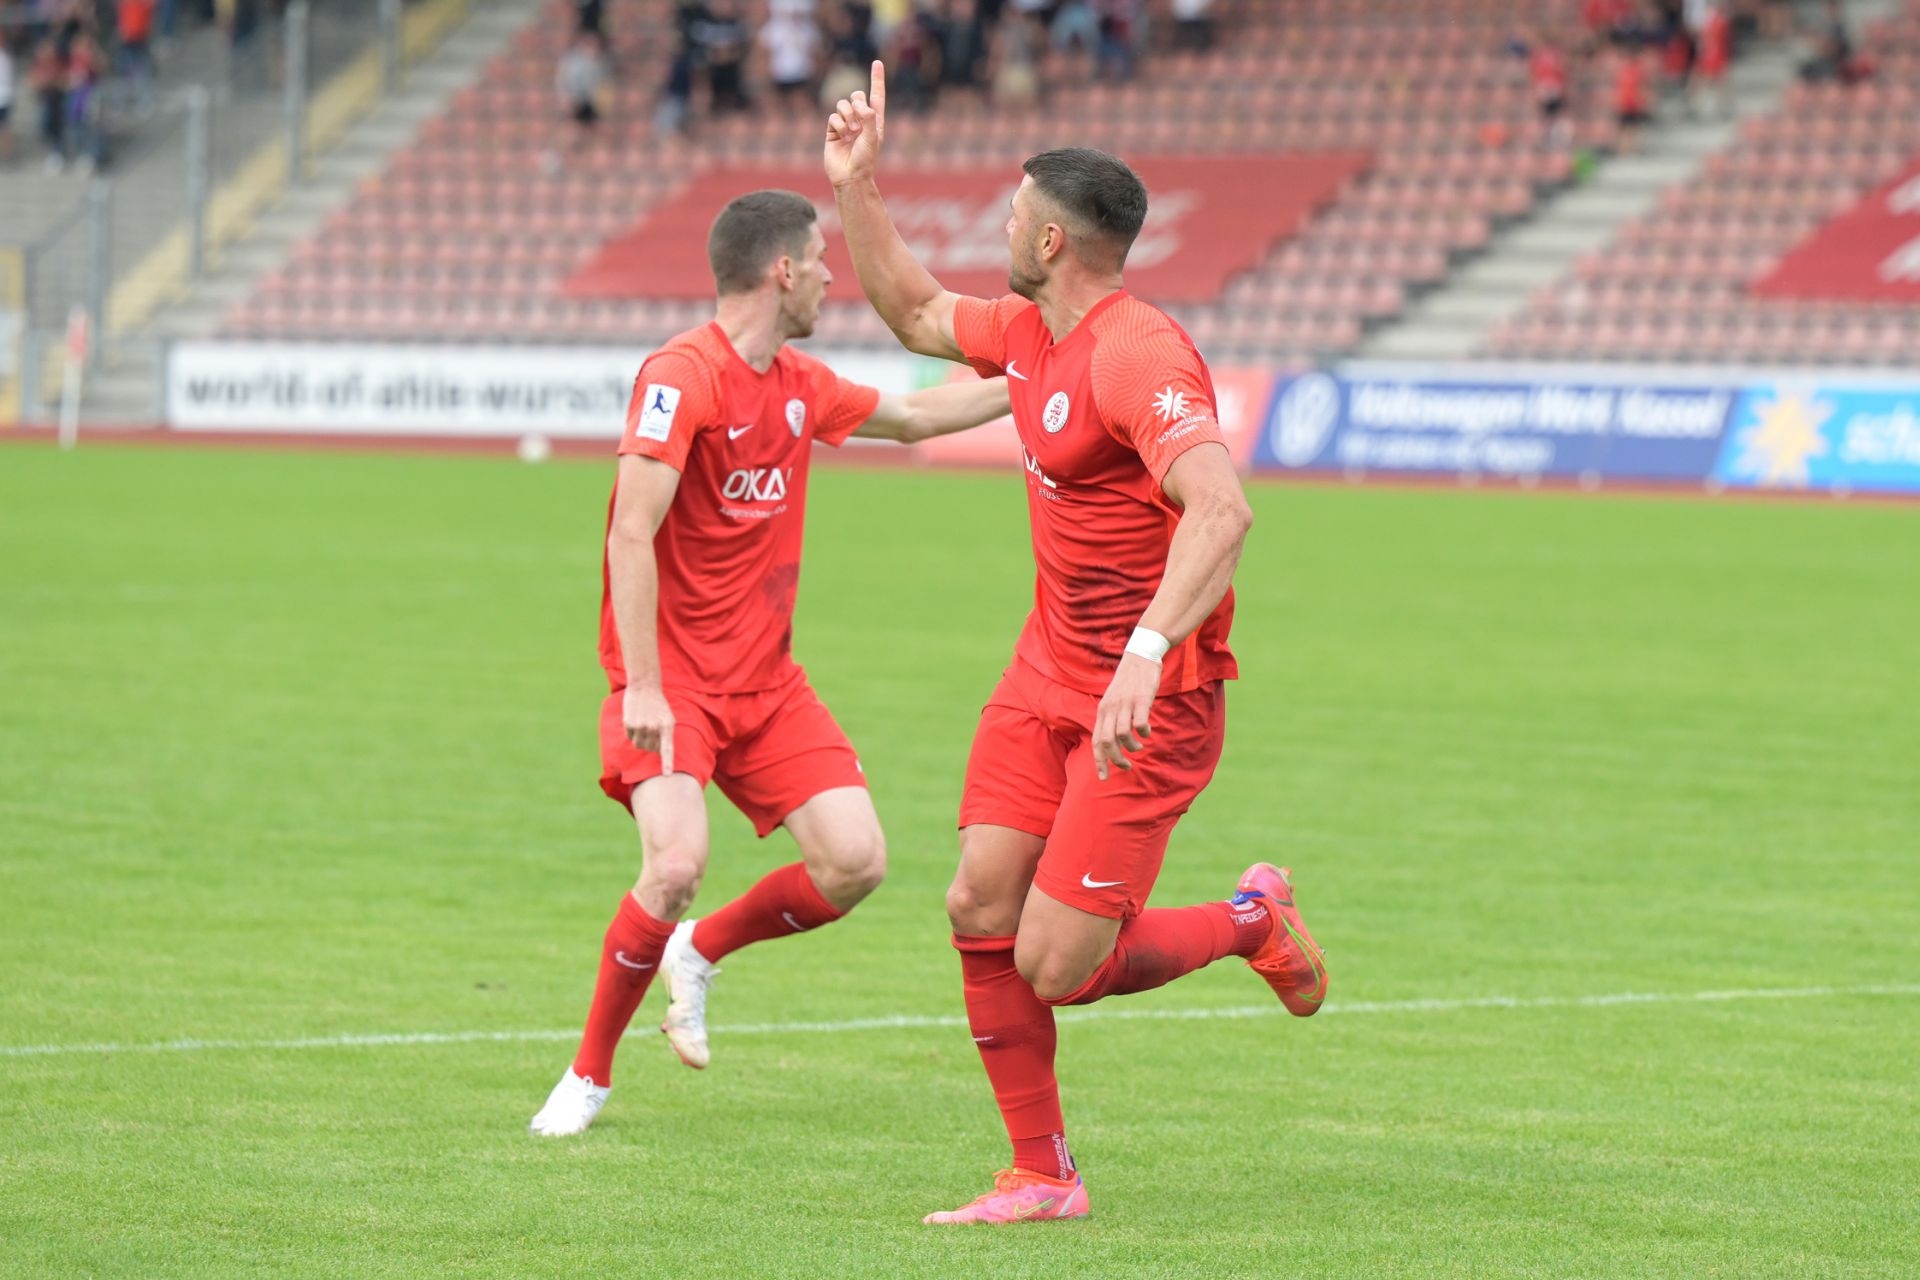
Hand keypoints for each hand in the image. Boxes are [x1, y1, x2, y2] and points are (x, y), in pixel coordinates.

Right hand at [623, 684, 674, 773]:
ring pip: (638, 744)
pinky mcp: (629, 723)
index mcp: (667, 726)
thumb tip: (659, 752)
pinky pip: (629, 736)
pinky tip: (636, 720)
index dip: (667, 763)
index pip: (667, 749)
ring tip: (644, 724)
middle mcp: (653, 728)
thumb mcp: (668, 718)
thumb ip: (666, 735)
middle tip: (652, 730)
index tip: (668, 775)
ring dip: (640, 739)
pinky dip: (632, 732)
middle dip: (651, 743)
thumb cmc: (659, 705)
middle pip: (650, 748)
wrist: (644, 687)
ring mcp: (640, 726)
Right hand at [824, 59, 885, 187]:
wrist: (850, 177)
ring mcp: (846, 125)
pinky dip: (838, 124)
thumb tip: (859, 102)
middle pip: (856, 96)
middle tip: (859, 120)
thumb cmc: (866, 160)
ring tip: (851, 131)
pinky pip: (833, 117)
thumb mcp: (872, 137)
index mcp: (875, 121)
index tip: (877, 62)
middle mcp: (861, 121)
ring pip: (842, 104)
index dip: (877, 79)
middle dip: (857, 103)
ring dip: (847, 115)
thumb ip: (869, 116)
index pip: (877, 95)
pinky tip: (842, 136)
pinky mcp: (832, 131)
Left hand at [1092, 653, 1160, 780]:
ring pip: (1123, 735)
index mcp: (1102, 711)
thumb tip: (1113, 742)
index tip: (1103, 778)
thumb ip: (1111, 719)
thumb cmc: (1128, 682)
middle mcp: (1110, 709)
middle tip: (1126, 767)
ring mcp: (1125, 704)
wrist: (1140, 656)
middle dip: (1116, 760)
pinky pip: (1140, 723)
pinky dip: (1144, 733)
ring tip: (1139, 747)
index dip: (1099, 762)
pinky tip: (1147, 733)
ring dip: (1132, 747)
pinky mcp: (1141, 699)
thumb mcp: (1113, 700)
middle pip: (1106, 742)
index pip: (1095, 741)